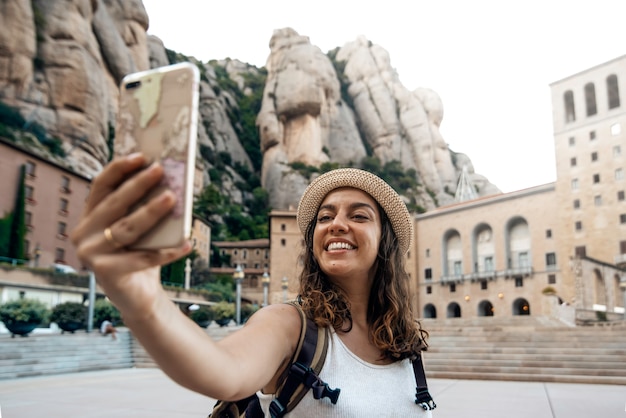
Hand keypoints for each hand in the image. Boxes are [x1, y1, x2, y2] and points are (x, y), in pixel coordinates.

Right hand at [70, 153, 190, 315]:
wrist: (138, 297)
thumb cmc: (141, 255)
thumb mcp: (141, 228)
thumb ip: (144, 207)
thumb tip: (168, 179)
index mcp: (90, 217)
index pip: (101, 186)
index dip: (119, 169)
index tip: (141, 155)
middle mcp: (83, 234)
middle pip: (114, 204)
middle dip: (138, 185)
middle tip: (160, 169)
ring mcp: (91, 254)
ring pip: (127, 228)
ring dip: (151, 212)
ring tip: (172, 198)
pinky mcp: (104, 273)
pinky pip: (142, 258)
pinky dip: (167, 252)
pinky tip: (187, 243)